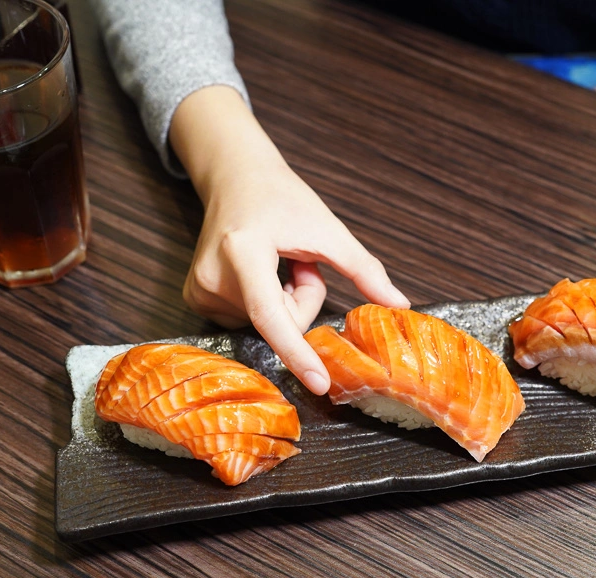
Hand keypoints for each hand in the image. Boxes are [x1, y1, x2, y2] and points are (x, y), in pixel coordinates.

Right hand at [170, 86, 409, 394]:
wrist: (235, 177)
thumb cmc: (281, 198)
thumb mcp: (328, 229)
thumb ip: (364, 269)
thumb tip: (399, 305)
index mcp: (243, 252)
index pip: (272, 315)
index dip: (297, 352)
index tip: (319, 383)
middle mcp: (212, 276)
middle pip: (281, 322)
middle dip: (303, 298)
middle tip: (298, 260)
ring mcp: (200, 291)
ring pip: (267, 325)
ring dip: (285, 300)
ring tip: (276, 261)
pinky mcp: (196, 300)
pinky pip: (249, 322)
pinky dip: (265, 302)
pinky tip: (260, 271)